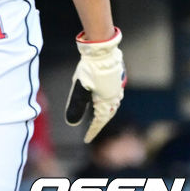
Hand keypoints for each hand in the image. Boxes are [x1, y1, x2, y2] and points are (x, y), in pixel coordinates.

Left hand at [65, 27, 125, 142]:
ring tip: (98, 116)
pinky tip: (102, 98)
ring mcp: (118, 87)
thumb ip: (76, 106)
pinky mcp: (117, 79)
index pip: (100, 121)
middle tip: (92, 130)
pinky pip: (113, 94)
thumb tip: (71, 123)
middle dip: (100, 122)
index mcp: (107, 101)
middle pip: (108, 114)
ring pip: (112, 104)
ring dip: (105, 111)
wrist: (102, 51)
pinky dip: (107, 100)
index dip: (92, 131)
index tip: (86, 140)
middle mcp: (115, 96)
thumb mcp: (79, 88)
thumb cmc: (90, 70)